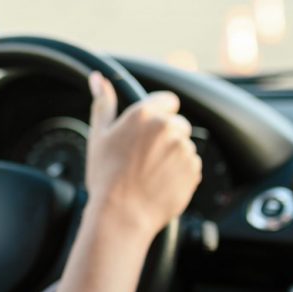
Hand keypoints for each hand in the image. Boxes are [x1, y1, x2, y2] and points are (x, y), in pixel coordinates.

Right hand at [84, 71, 201, 241]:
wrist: (121, 214)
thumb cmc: (106, 176)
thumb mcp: (98, 135)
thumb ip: (103, 103)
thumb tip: (98, 78)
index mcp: (144, 114)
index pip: (167, 101)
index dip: (158, 115)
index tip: (147, 131)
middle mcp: (167, 127)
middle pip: (177, 124)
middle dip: (165, 136)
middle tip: (143, 156)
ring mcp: (183, 149)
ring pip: (183, 145)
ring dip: (172, 155)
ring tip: (150, 173)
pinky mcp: (194, 170)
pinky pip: (191, 165)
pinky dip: (179, 172)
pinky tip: (159, 182)